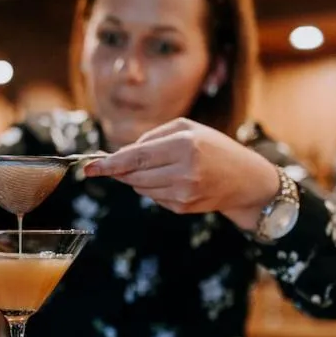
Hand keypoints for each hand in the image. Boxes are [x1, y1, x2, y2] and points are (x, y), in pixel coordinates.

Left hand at [83, 118, 279, 229]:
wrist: (246, 180)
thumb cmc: (215, 147)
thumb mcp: (188, 129)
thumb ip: (152, 136)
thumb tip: (120, 154)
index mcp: (185, 146)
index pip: (136, 157)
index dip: (109, 164)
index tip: (89, 167)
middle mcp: (184, 171)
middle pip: (133, 175)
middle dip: (120, 170)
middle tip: (113, 164)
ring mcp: (183, 193)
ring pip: (139, 187)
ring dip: (138, 177)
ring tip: (160, 167)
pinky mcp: (182, 208)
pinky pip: (152, 197)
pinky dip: (153, 187)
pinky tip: (172, 180)